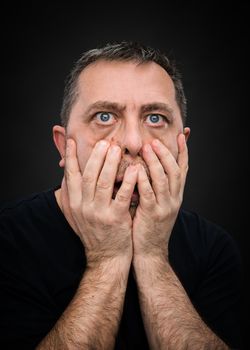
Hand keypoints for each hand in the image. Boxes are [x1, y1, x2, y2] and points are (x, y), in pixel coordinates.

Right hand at [64, 139, 137, 265]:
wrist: (106, 257)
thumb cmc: (94, 233)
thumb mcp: (76, 216)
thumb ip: (70, 196)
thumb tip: (66, 176)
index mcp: (73, 203)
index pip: (70, 175)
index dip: (71, 157)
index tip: (73, 141)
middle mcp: (83, 207)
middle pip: (89, 175)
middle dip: (96, 156)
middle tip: (105, 142)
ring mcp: (99, 213)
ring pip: (103, 182)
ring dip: (110, 163)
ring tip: (117, 149)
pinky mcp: (115, 219)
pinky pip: (122, 195)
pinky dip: (128, 181)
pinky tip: (134, 169)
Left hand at [132, 134, 187, 259]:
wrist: (150, 251)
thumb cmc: (150, 225)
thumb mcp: (158, 204)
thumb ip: (155, 186)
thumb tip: (146, 166)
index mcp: (176, 195)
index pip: (183, 169)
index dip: (183, 151)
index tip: (181, 135)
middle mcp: (174, 199)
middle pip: (174, 171)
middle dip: (166, 154)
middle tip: (155, 140)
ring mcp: (165, 207)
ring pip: (163, 179)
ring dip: (156, 162)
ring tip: (147, 148)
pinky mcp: (152, 214)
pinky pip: (149, 194)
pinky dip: (143, 180)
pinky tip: (137, 169)